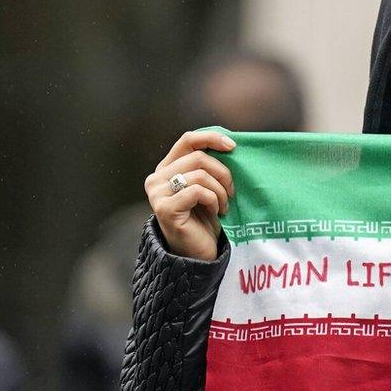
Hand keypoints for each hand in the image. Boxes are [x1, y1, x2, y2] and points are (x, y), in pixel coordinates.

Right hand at [144, 131, 236, 260]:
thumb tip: (229, 143)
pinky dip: (214, 200)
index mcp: (167, 168)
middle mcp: (157, 178)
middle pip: (199, 157)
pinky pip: (198, 191)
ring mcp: (158, 194)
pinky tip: (216, 212)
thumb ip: (208, 166)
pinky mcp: (165, 208)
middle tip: (232, 192)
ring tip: (224, 205)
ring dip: (220, 190)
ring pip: (200, 174)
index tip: (233, 146)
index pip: (188, 140)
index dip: (211, 138)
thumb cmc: (204, 219)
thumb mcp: (207, 186)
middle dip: (223, 173)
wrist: (198, 253)